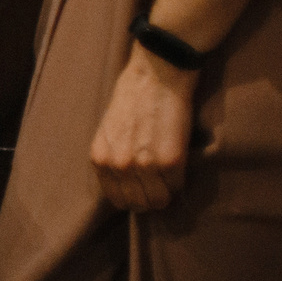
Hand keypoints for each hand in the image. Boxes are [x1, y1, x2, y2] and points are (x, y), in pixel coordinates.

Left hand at [90, 48, 194, 211]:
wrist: (156, 75)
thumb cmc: (132, 98)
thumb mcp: (108, 131)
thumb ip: (113, 157)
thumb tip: (125, 183)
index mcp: (100, 159)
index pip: (117, 199)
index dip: (133, 197)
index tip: (143, 189)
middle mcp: (119, 166)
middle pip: (138, 204)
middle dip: (150, 197)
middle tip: (160, 183)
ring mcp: (145, 166)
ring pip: (159, 201)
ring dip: (167, 192)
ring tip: (169, 175)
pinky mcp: (171, 161)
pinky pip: (177, 186)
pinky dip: (180, 180)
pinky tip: (179, 163)